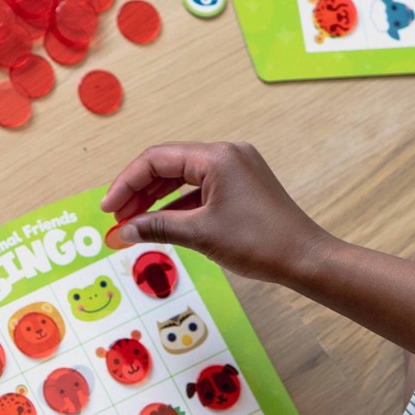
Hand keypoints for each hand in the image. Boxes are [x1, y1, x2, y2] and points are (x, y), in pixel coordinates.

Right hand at [101, 141, 333, 285]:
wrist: (306, 259)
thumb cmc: (261, 244)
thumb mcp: (200, 235)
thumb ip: (157, 227)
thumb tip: (122, 231)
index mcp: (217, 157)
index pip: (156, 159)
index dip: (126, 183)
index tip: (108, 209)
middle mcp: (227, 154)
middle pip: (167, 165)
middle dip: (139, 192)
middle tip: (117, 220)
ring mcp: (236, 168)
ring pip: (182, 177)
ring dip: (156, 199)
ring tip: (133, 224)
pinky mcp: (241, 185)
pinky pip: (200, 189)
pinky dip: (178, 205)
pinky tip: (161, 223)